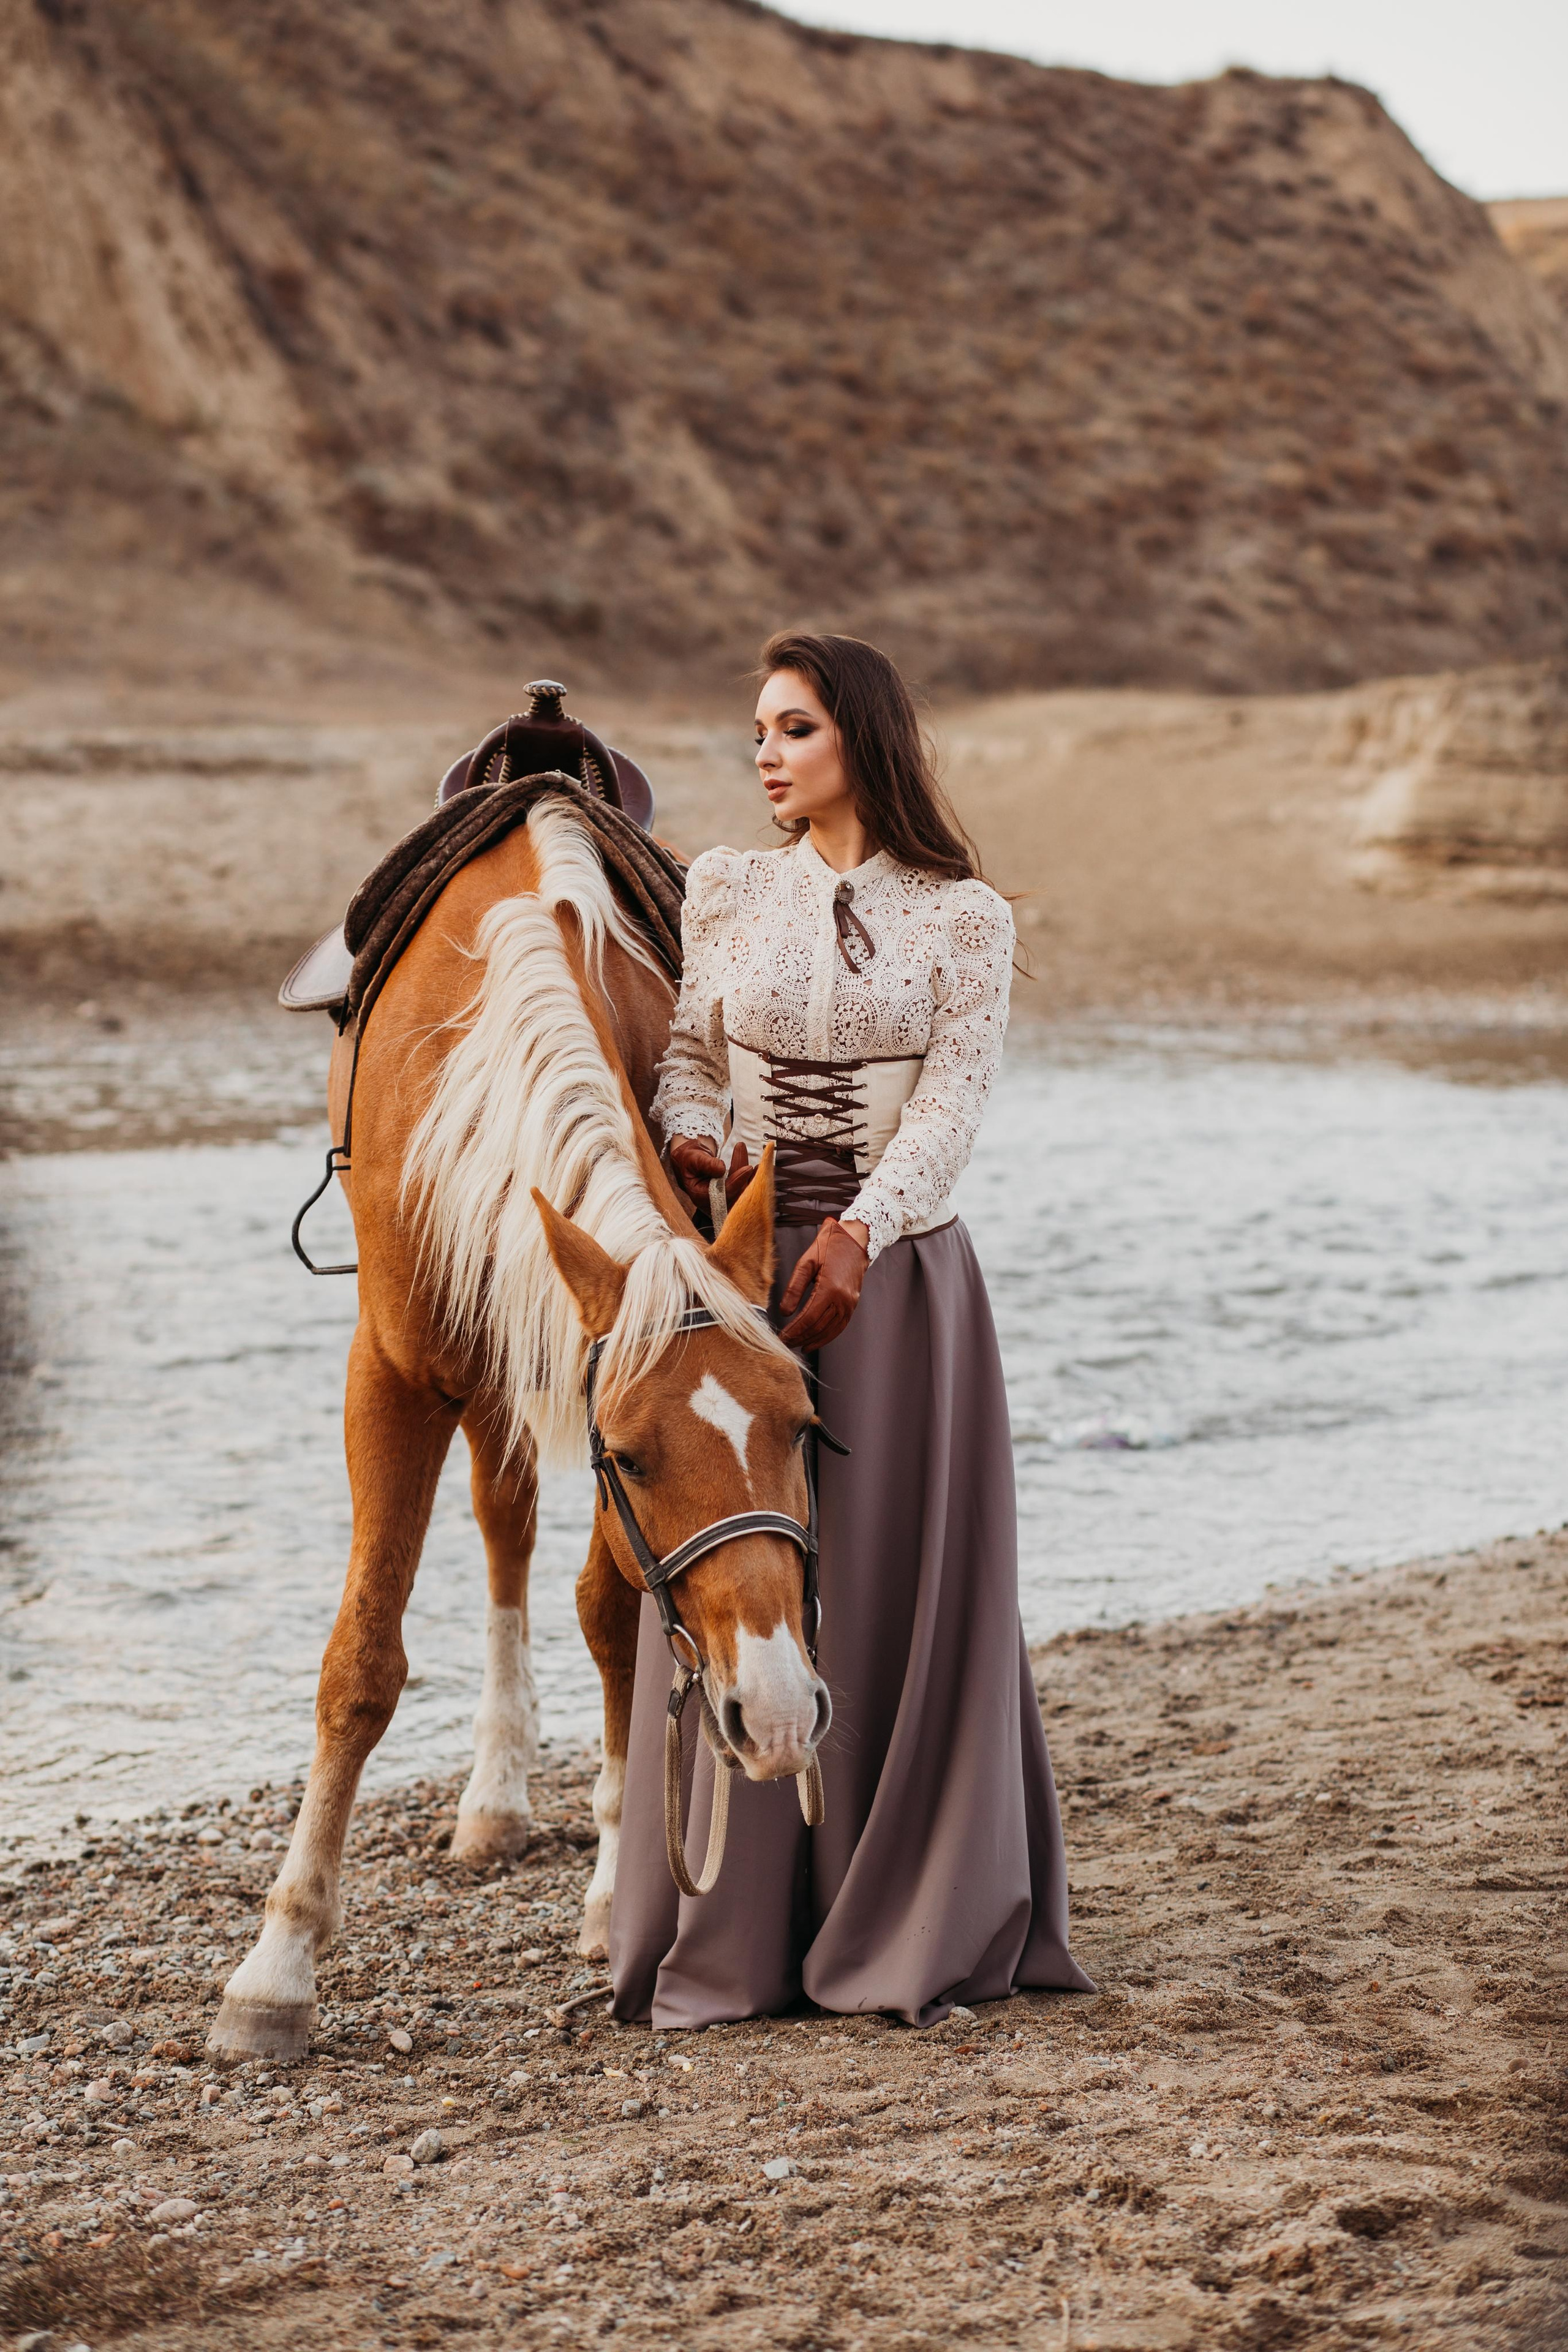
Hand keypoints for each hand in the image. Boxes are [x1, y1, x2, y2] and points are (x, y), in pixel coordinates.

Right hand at [668, 1135, 755, 1213]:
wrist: (691, 1162)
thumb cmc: (690, 1159)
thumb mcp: (693, 1157)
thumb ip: (706, 1163)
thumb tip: (721, 1168)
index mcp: (699, 1196)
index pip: (722, 1193)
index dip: (736, 1181)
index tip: (748, 1168)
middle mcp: (711, 1203)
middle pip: (735, 1195)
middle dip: (747, 1180)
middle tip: (757, 1165)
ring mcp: (721, 1202)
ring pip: (741, 1193)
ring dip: (752, 1179)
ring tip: (760, 1165)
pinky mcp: (729, 1197)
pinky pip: (743, 1190)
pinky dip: (750, 1179)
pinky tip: (758, 1169)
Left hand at [778, 1217, 868, 1349]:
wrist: (855, 1240)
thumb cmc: (828, 1247)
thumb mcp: (806, 1263)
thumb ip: (794, 1288)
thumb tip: (783, 1312)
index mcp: (830, 1288)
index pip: (808, 1318)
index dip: (794, 1331)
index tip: (780, 1337)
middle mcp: (843, 1299)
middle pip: (818, 1327)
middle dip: (800, 1337)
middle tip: (784, 1343)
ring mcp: (850, 1303)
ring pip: (829, 1330)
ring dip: (812, 1340)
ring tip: (797, 1345)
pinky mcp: (853, 1304)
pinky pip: (840, 1326)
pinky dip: (827, 1336)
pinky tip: (814, 1341)